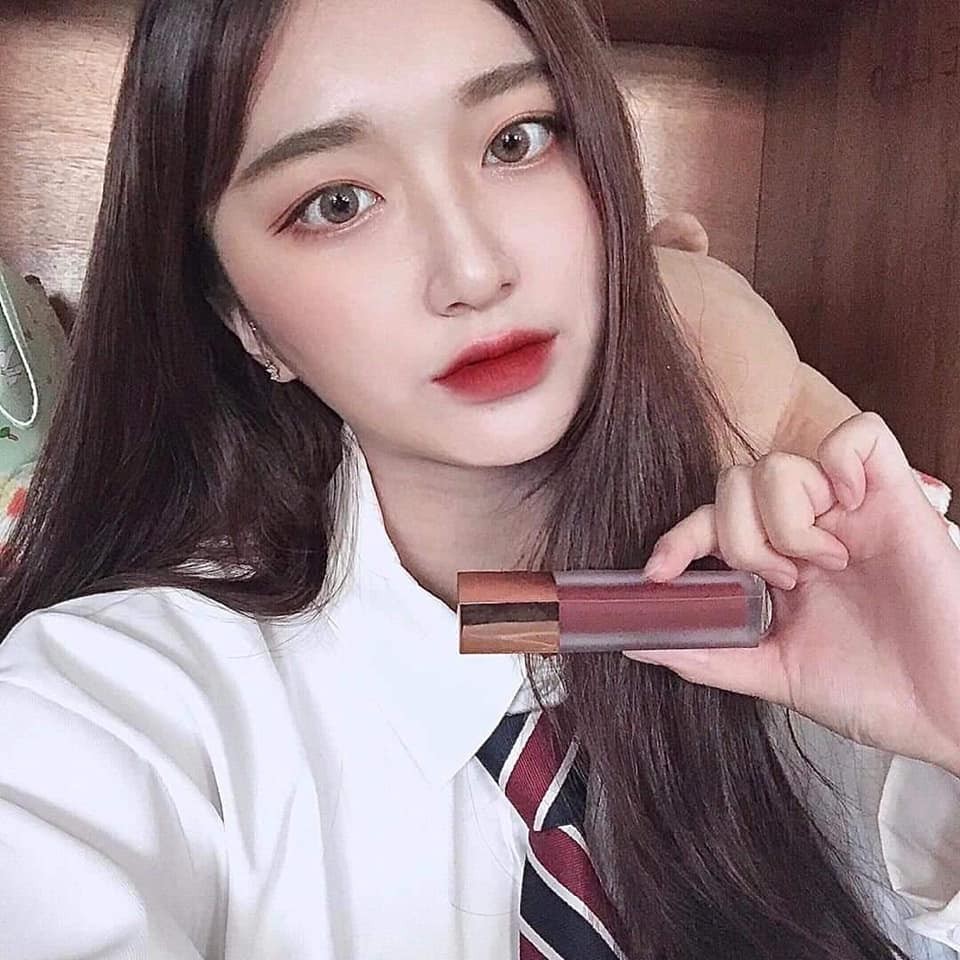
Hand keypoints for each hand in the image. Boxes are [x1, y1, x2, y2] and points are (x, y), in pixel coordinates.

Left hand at [626, 412, 959, 774]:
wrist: (948, 713)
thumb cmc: (877, 692)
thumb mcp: (775, 672)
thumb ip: (709, 653)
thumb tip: (638, 641)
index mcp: (780, 563)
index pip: (710, 522)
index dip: (678, 538)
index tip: (658, 573)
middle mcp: (809, 529)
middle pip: (734, 482)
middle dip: (740, 537)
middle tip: (782, 582)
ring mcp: (851, 510)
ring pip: (780, 463)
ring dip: (785, 519)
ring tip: (821, 564)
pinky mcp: (897, 497)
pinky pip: (858, 436)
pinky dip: (840, 466)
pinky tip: (845, 517)